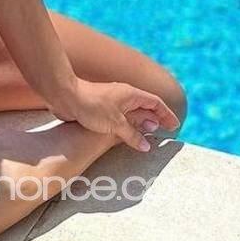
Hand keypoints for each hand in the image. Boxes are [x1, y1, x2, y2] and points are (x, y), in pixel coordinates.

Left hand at [48, 78, 180, 151]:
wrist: (65, 96)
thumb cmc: (91, 105)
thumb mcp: (115, 123)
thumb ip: (132, 135)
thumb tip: (146, 146)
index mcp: (131, 94)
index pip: (155, 103)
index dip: (166, 114)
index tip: (174, 125)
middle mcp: (123, 96)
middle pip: (145, 107)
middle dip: (155, 119)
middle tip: (163, 132)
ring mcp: (112, 102)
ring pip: (132, 113)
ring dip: (141, 123)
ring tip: (148, 136)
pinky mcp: (101, 109)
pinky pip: (120, 118)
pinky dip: (127, 126)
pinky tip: (126, 135)